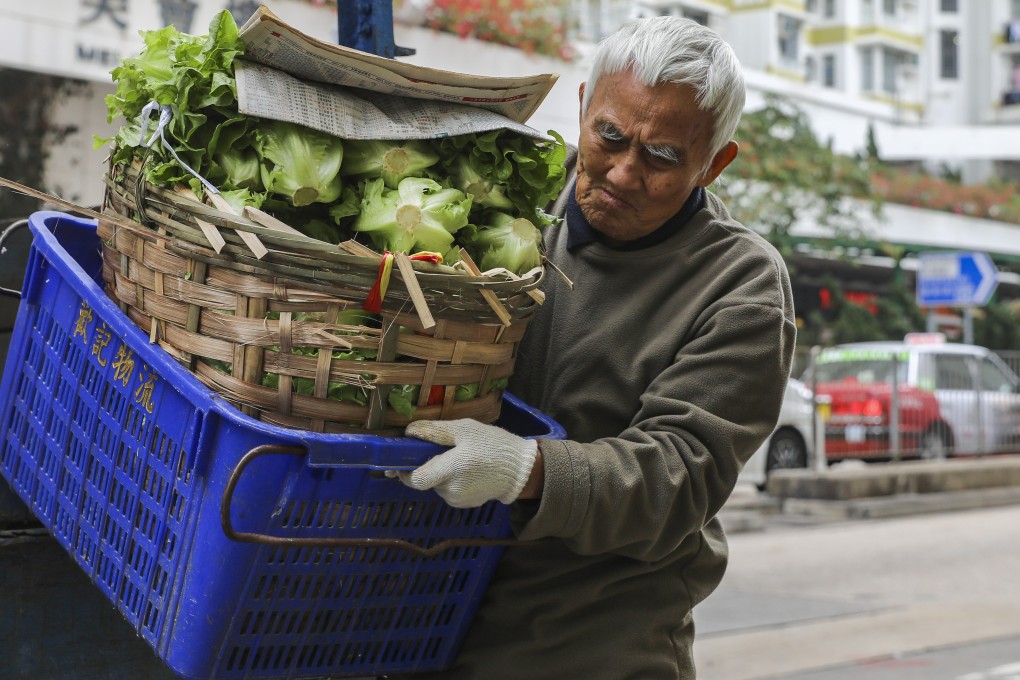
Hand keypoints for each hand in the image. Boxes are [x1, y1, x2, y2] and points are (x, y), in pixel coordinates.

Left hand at [393, 419, 538, 507]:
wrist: (521, 469)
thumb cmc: (493, 444)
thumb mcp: (464, 429)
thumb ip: (434, 431)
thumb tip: (409, 432)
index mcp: (451, 469)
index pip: (416, 479)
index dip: (404, 472)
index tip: (400, 462)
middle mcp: (451, 490)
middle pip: (425, 481)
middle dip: (427, 467)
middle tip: (440, 452)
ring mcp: (458, 500)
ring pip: (437, 485)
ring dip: (440, 473)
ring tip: (460, 458)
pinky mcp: (465, 505)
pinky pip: (449, 491)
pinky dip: (451, 481)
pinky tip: (467, 470)